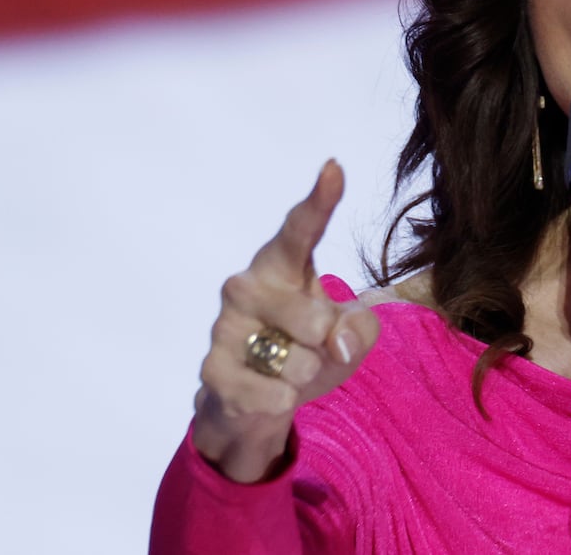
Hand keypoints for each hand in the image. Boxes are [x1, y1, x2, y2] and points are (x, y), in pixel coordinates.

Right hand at [190, 160, 381, 482]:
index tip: (334, 169)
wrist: (257, 402)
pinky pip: (271, 394)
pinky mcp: (211, 370)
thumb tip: (335, 342)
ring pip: (295, 361)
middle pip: (311, 317)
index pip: (302, 230)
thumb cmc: (308, 349)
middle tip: (314, 346)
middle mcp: (245, 286)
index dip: (320, 201)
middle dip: (327, 342)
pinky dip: (283, 401)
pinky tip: (269, 393)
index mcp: (282, 265)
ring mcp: (223, 327)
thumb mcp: (351, 336)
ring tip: (287, 370)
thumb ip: (359, 328)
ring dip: (307, 374)